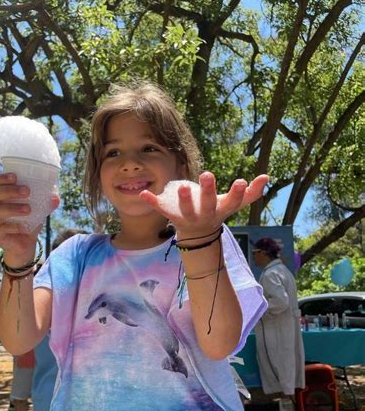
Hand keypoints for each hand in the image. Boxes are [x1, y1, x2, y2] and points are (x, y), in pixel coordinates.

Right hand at [0, 172, 59, 266]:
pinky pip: (1, 228)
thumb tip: (56, 198)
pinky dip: (13, 226)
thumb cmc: (29, 223)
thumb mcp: (38, 211)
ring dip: (12, 208)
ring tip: (28, 209)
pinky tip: (23, 227)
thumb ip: (46, 203)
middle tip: (27, 191)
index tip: (15, 176)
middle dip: (10, 191)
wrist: (25, 246)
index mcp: (0, 197)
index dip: (2, 178)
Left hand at [139, 172, 268, 236]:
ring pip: (185, 210)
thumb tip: (267, 176)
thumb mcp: (233, 204)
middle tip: (207, 174)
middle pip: (208, 205)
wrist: (198, 236)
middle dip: (208, 191)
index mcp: (221, 210)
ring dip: (184, 199)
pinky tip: (143, 193)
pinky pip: (161, 209)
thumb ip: (250, 193)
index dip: (237, 193)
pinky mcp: (171, 215)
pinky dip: (152, 201)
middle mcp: (205, 215)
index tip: (240, 181)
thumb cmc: (217, 212)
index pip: (232, 202)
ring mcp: (187, 217)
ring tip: (182, 186)